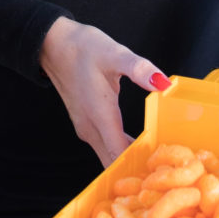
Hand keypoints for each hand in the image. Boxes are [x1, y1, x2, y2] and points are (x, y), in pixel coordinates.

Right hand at [39, 16, 167, 168]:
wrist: (53, 45)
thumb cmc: (83, 49)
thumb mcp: (114, 54)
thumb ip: (139, 69)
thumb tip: (164, 84)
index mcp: (100, 116)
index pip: (119, 156)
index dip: (138, 168)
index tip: (161, 172)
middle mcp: (91, 129)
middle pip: (113, 163)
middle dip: (136, 171)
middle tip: (165, 172)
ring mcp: (86, 128)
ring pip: (108, 157)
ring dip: (129, 162)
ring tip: (157, 161)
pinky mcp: (86, 124)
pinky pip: (105, 147)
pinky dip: (121, 151)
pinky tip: (138, 146)